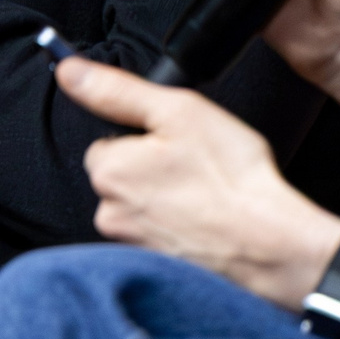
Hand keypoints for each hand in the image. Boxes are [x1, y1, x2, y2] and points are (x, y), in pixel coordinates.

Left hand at [58, 56, 339, 310]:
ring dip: (165, 200)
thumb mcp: (178, 111)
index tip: (177, 144)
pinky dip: (179, 227)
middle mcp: (109, 213)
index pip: (108, 142)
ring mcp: (132, 245)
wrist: (270, 245)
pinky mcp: (155, 267)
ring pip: (140, 207)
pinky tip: (207, 223)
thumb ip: (118, 90)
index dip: (145, 138)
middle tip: (196, 169)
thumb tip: (69, 71)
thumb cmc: (230, 177)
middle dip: (151, 170)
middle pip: (121, 176)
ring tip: (205, 197)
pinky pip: (159, 235)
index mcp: (108, 171)